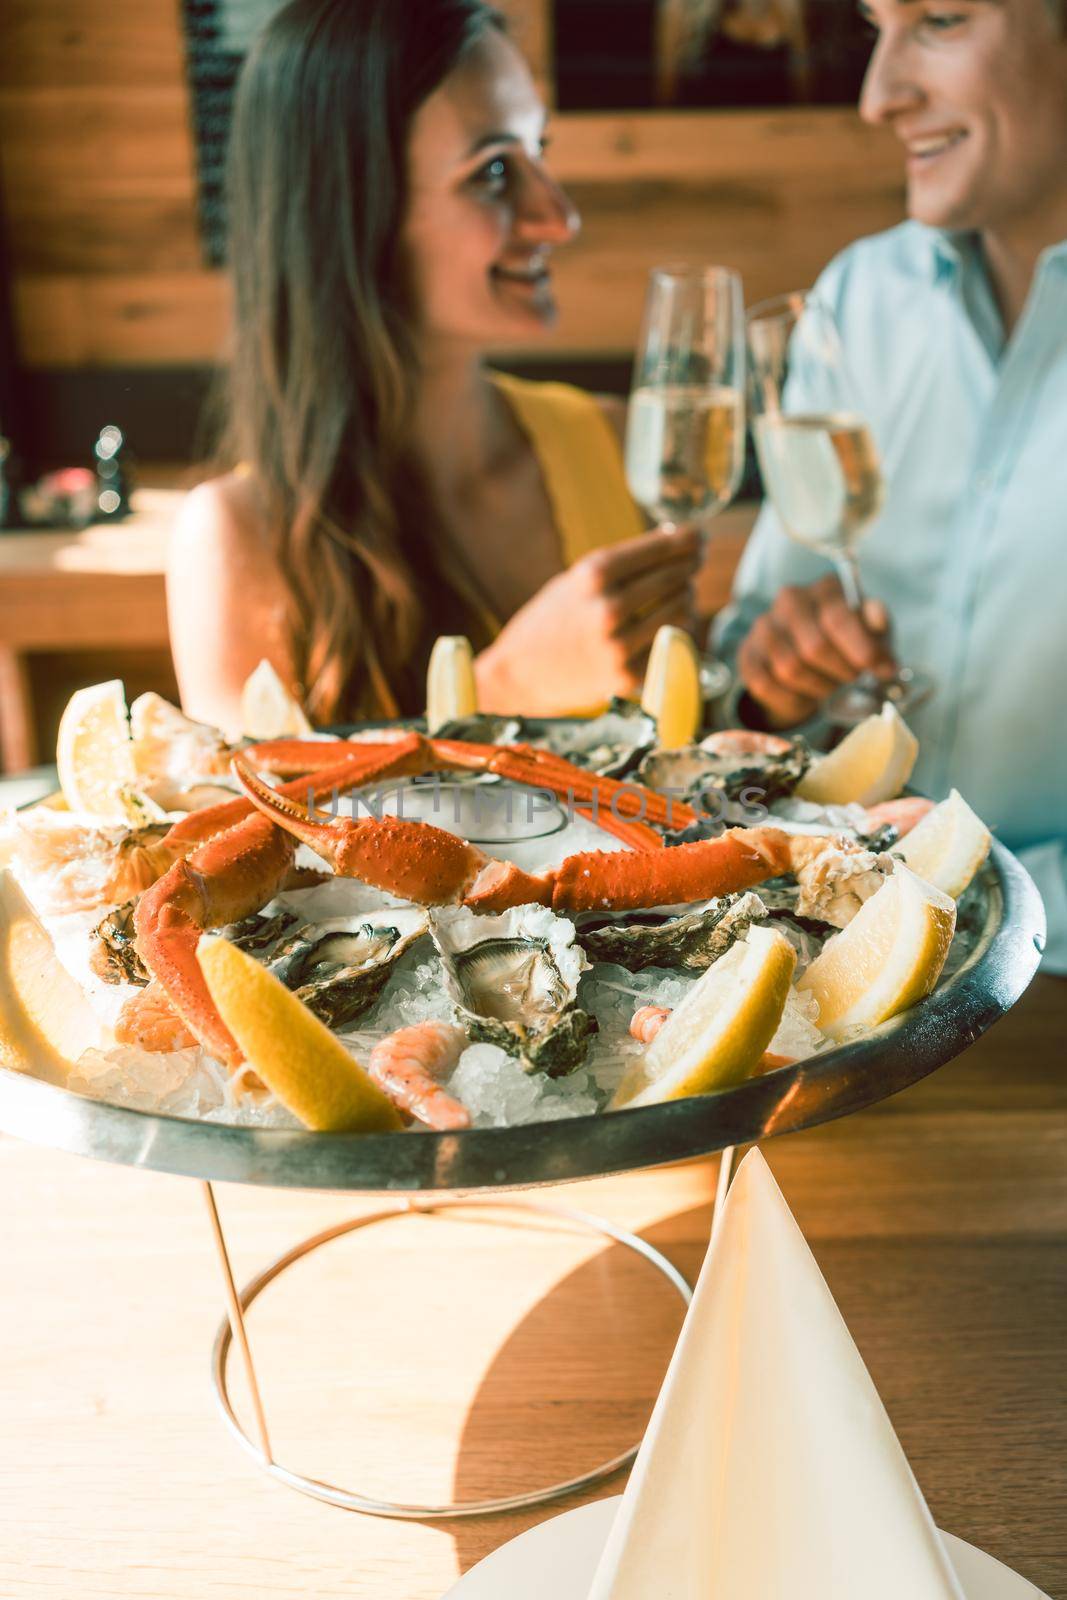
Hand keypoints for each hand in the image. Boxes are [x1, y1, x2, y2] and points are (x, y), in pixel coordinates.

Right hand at [476, 525, 700, 714]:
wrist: (518, 674)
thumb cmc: (548, 622)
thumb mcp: (574, 581)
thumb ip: (618, 567)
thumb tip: (672, 546)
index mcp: (592, 575)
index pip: (659, 548)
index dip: (687, 539)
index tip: (698, 536)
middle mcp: (608, 608)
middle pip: (675, 577)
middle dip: (690, 565)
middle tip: (695, 561)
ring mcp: (619, 645)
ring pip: (680, 611)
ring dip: (685, 598)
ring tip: (679, 594)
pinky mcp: (627, 675)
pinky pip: (670, 644)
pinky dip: (674, 632)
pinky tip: (666, 625)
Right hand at [737, 574, 896, 728]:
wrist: (806, 656)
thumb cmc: (845, 642)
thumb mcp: (871, 631)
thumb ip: (877, 624)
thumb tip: (878, 620)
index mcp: (825, 589)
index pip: (838, 618)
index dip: (863, 649)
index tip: (882, 670)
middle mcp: (790, 600)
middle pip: (814, 647)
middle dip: (841, 671)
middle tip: (853, 679)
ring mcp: (764, 627)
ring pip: (790, 669)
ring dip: (818, 687)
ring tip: (830, 685)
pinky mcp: (748, 655)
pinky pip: (767, 685)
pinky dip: (794, 699)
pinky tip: (807, 694)